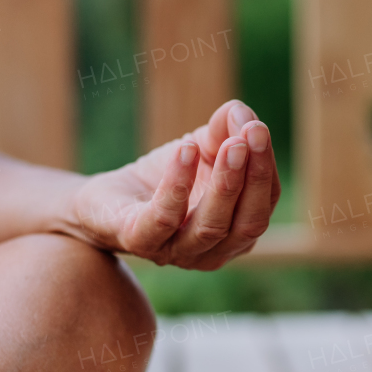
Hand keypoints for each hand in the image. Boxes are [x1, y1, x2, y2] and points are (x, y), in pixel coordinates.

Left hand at [73, 101, 279, 269]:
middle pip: (247, 224)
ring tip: (230, 144)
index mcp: (235, 232)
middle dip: (254, 178)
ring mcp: (176, 253)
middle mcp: (212, 251)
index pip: (263, 206)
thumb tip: (246, 117)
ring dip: (226, 183)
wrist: (105, 198)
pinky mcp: (138, 241)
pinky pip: (163, 218)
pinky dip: (178, 183)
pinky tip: (185, 150)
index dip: (266, 169)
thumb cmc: (162, 176)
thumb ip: (229, 127)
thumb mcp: (202, 145)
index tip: (259, 129)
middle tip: (253, 134)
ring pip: (211, 227)